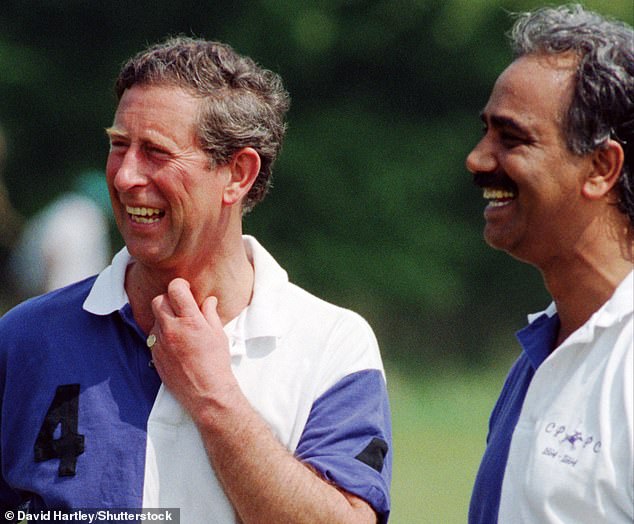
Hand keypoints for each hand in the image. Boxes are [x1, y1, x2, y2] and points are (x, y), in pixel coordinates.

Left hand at [148, 278, 238, 417]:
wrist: (206, 392)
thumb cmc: (216, 364)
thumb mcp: (218, 334)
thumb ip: (210, 313)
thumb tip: (208, 301)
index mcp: (190, 321)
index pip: (175, 289)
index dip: (180, 286)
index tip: (185, 290)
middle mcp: (172, 329)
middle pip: (159, 300)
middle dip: (169, 300)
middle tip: (180, 307)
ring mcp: (160, 343)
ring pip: (155, 318)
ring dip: (165, 318)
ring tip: (180, 328)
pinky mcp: (154, 355)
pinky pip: (153, 336)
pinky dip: (162, 335)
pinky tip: (175, 343)